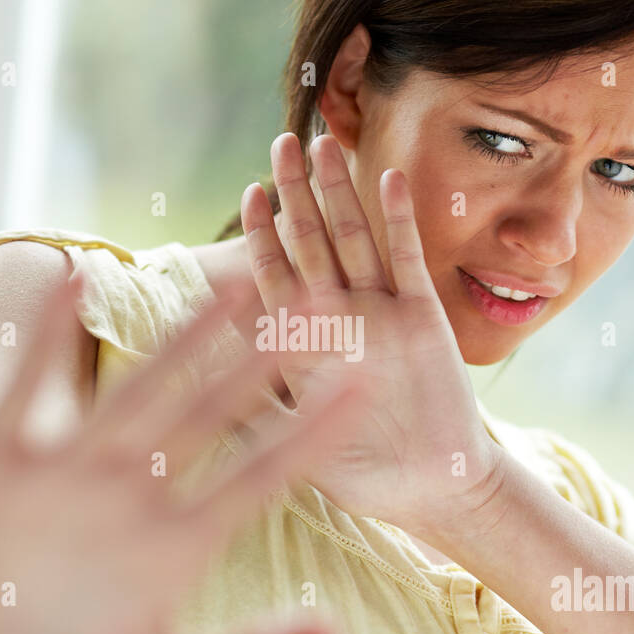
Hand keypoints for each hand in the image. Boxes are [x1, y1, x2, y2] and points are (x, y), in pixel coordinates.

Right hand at [0, 268, 367, 633]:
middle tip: (322, 305)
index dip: (312, 430)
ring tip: (234, 288)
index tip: (366, 384)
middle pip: (211, 414)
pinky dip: (48, 340)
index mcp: (177, 543)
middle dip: (264, 363)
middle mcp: (132, 495)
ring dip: (185, 340)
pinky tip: (76, 279)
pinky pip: (29, 391)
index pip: (260, 474)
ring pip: (140, 392)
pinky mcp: (4, 464)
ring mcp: (71, 474)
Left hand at [238, 132, 503, 546]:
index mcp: (305, 345)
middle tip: (282, 144)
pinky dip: (398, 219)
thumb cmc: (364, 476)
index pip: (275, 277)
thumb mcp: (296, 446)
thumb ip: (256, 409)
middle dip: (295, 194)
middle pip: (312, 243)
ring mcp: (383, 312)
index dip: (261, 236)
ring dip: (340, 192)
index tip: (247, 195)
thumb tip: (198, 381)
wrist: (435, 490)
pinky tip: (387, 178)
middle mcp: (342, 319)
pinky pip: (408, 259)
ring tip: (324, 145)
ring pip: (356, 239)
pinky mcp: (425, 317)